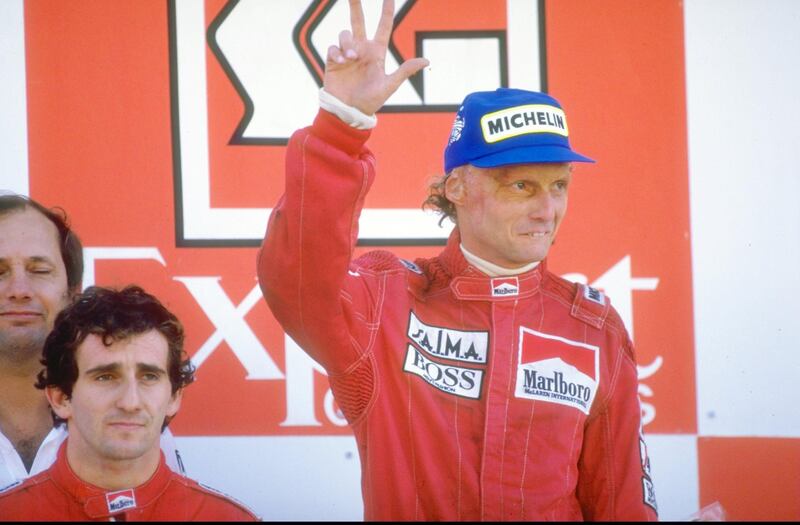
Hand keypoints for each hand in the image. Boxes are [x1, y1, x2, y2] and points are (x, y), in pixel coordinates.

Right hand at [324, 0, 428, 114]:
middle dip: (356, 5)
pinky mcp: (333, 61)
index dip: (386, 11)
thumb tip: (426, 60)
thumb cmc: (370, 101)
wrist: (349, 112)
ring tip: (351, 58)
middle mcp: (362, 49)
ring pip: (345, 34)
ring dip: (348, 43)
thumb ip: (405, 71)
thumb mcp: (389, 85)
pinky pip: (333, 47)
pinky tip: (342, 62)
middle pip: (359, 21)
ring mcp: (347, 54)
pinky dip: (337, 52)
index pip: (383, 26)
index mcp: (377, 52)